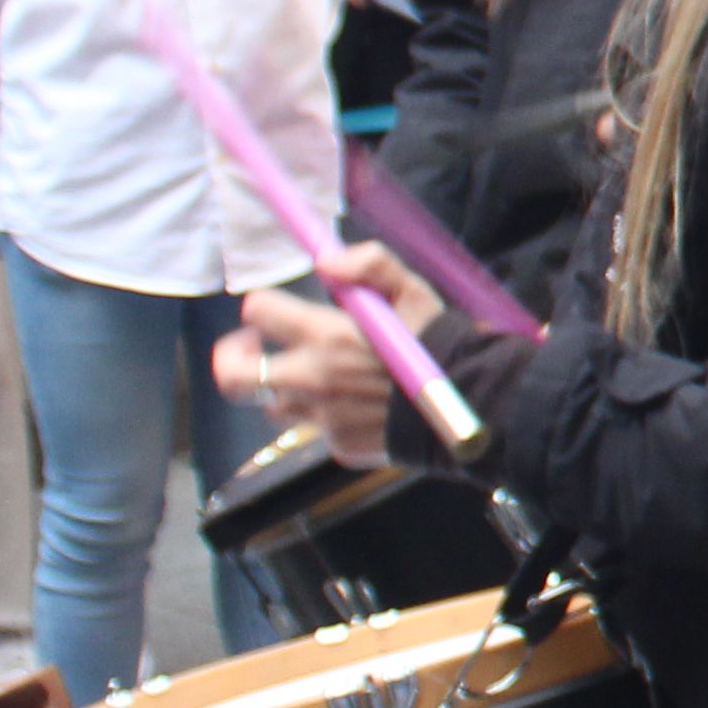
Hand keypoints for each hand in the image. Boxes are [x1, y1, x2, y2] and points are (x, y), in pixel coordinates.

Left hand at [212, 242, 441, 467]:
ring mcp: (322, 418)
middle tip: (252, 348)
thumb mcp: (413, 290)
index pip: (258, 312)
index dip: (262, 307)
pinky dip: (323, 414)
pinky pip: (313, 428)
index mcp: (326, 336)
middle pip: (234, 375)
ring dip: (281, 386)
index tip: (273, 310)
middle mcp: (313, 380)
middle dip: (232, 358)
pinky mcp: (337, 445)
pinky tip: (352, 404)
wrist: (474, 405)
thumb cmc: (441, 341)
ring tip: (306, 375)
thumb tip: (326, 261)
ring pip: (270, 403)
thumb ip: (370, 264)